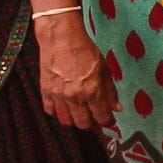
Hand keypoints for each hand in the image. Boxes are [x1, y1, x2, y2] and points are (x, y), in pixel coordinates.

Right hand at [31, 12, 115, 130]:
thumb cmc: (85, 51)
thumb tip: (117, 108)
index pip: (102, 117)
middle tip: (95, 118)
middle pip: (83, 124)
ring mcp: (58, 94)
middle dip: (91, 124)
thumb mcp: (105, 70)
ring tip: (80, 113)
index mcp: (92, 90)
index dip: (107, 121)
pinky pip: (50, 111)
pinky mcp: (45, 90)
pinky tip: (65, 106)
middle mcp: (75, 96)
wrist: (61, 38)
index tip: (109, 120)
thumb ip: (110, 92)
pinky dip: (57, 112)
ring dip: (74, 120)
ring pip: (66, 121)